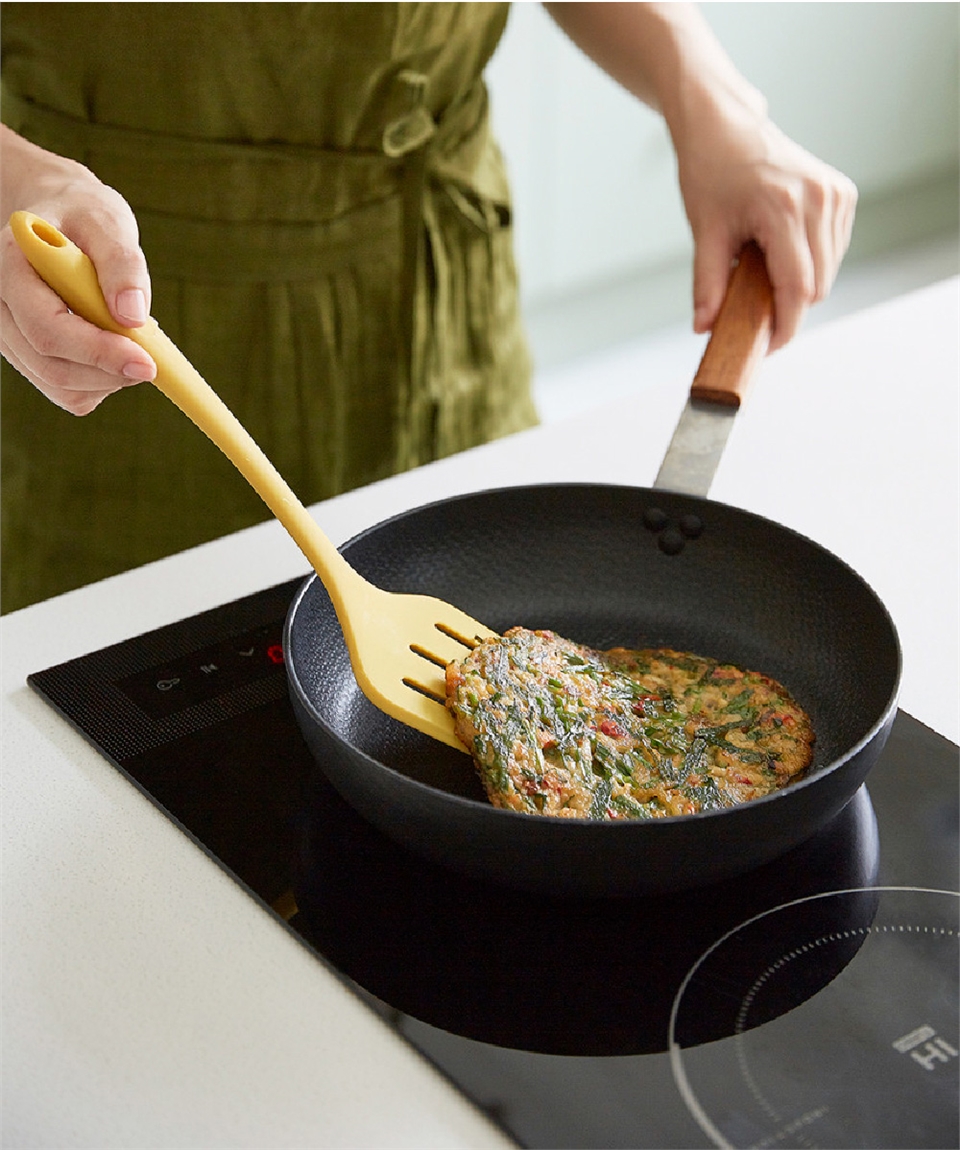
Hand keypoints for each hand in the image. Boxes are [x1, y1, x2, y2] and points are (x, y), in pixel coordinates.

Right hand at [0, 126, 155, 414]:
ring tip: (129, 340)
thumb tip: (133, 316)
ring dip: (107, 378)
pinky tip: (111, 349)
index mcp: (11, 267)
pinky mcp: (26, 355)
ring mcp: (9, 336)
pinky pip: (65, 391)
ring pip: (59, 385)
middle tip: (151, 359)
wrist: (55, 214)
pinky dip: (99, 382)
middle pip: (51, 365)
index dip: (98, 352)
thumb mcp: (106, 221)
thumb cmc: (81, 213)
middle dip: (109, 371)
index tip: (146, 362)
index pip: (47, 328)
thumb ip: (121, 264)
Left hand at [673, 92, 857, 351]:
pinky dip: (811, 264)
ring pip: (828, 272)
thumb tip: (704, 328)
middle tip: (754, 316)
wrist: (725, 125)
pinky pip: (834, 250)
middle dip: (789, 310)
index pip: (798, 289)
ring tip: (762, 274)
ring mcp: (837, 194)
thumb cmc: (710, 172)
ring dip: (800, 287)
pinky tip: (782, 253)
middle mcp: (820, 199)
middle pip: (817, 286)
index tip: (765, 347)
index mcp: (784, 209)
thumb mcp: (705, 232)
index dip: (785, 327)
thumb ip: (707, 284)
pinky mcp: (843, 193)